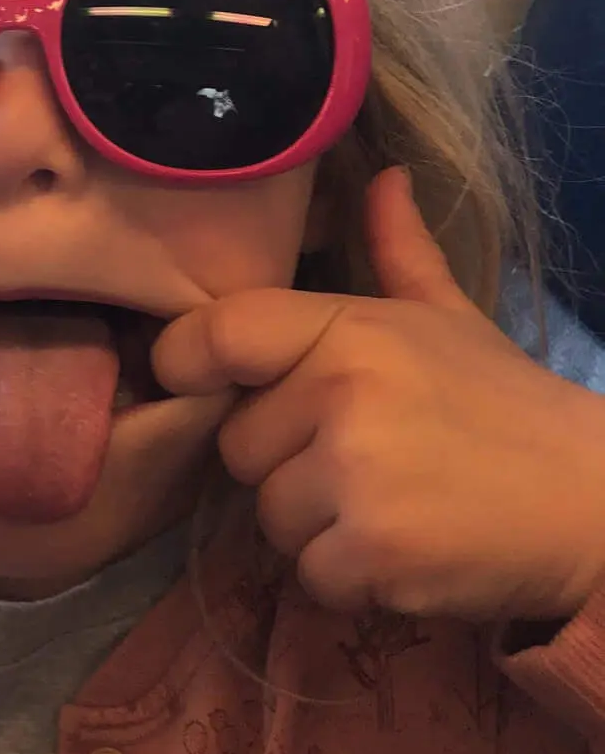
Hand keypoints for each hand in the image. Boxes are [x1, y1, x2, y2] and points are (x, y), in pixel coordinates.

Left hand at [151, 167, 604, 622]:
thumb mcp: (452, 318)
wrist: (595, 504)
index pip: (217, 334)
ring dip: (315, 525)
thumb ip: (399, 251)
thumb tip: (380, 175)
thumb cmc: (509, 408)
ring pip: (267, 516)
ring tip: (388, 506)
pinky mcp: (372, 553)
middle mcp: (343, 393)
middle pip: (237, 444)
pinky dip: (347, 577)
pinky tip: (403, 551)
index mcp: (352, 327)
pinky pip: (308, 574)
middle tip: (361, 461)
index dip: (188, 362)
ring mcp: (355, 475)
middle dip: (283, 463)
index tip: (201, 383)